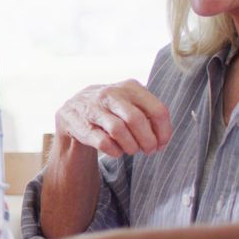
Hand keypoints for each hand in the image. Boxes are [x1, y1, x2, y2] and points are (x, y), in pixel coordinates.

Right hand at [55, 79, 171, 157]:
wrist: (74, 109)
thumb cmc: (111, 109)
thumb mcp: (130, 102)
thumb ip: (148, 114)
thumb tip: (162, 139)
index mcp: (130, 87)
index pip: (157, 110)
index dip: (163, 132)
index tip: (162, 144)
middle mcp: (111, 94)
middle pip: (137, 120)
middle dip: (147, 141)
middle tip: (149, 150)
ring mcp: (93, 108)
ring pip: (118, 130)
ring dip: (131, 147)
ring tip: (132, 150)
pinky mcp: (81, 124)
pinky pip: (103, 142)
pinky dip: (115, 151)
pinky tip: (116, 151)